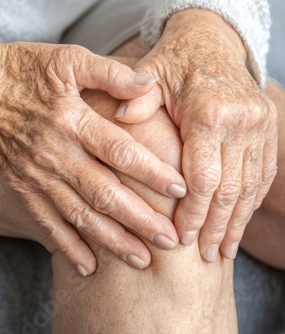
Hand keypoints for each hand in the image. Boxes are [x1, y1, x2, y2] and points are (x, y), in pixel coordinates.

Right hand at [0, 36, 186, 274]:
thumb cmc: (21, 69)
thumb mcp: (67, 58)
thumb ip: (109, 73)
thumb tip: (149, 85)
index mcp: (71, 120)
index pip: (119, 152)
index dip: (152, 173)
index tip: (181, 191)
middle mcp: (55, 153)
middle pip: (104, 193)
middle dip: (140, 219)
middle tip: (171, 241)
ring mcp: (36, 174)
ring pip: (79, 214)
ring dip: (110, 240)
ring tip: (140, 261)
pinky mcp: (21, 186)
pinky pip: (46, 221)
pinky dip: (67, 246)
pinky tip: (88, 267)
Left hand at [125, 9, 277, 261]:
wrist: (212, 43)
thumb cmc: (173, 64)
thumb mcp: (149, 75)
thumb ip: (137, 100)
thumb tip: (120, 119)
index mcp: (209, 113)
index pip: (202, 177)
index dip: (193, 213)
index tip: (182, 240)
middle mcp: (242, 122)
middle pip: (229, 188)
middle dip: (216, 227)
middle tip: (205, 257)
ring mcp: (260, 126)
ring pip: (250, 186)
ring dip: (237, 222)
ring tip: (223, 251)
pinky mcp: (268, 129)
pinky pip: (263, 174)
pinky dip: (250, 203)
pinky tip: (238, 224)